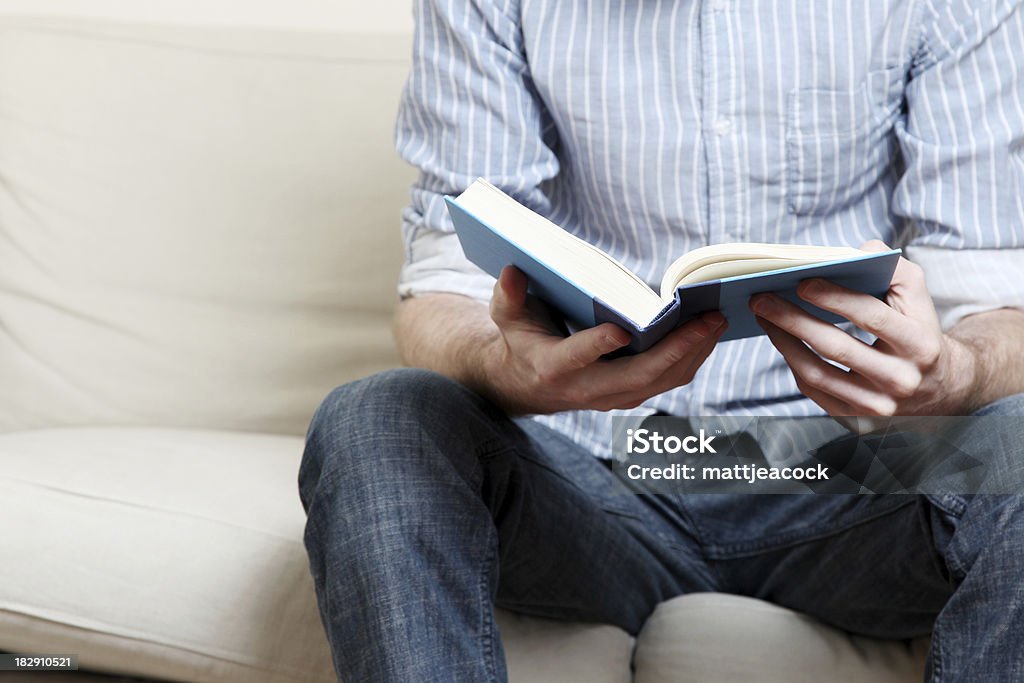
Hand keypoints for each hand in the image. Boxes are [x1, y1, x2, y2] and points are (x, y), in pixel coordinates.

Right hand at [480, 266, 726, 414]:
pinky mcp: (630, 394)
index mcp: (552, 368)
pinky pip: (668, 380)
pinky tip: (709, 333)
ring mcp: (612, 397)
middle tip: (708, 320)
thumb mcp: (506, 317)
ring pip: (661, 381)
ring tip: (717, 321)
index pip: (577, 357)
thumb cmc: (521, 340)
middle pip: (638, 376)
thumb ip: (507, 295)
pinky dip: (691, 357)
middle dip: (677, 349)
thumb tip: (512, 270)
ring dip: (693, 353)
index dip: (597, 345)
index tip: (620, 328)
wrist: (526, 384)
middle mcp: (586, 389)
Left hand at [749, 241, 980, 422]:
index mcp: (920, 345)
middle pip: (836, 347)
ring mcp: (877, 405)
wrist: (940, 389)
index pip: (872, 317)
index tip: (801, 281)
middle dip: (792, 319)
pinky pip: (814, 390)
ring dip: (783, 342)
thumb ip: (894, 268)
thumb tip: (858, 251)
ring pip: (817, 373)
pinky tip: (781, 340)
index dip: (834, 298)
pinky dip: (792, 362)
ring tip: (763, 317)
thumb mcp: (918, 299)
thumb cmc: (918, 332)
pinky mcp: (856, 420)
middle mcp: (900, 380)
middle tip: (762, 298)